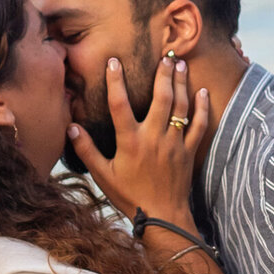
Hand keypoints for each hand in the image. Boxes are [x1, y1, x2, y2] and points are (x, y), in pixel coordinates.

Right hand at [67, 52, 210, 234]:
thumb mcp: (103, 176)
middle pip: (160, 98)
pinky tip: (202, 92)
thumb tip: (71, 127)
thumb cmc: (130, 197)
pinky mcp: (189, 151)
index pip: (120, 104)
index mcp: (130, 142)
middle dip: (162, 74)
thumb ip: (87, 150)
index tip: (114, 61)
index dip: (116, 81)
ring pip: (180, 107)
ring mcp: (174, 144)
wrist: (163, 218)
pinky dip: (202, 107)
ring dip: (181, 83)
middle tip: (165, 55)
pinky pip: (199, 125)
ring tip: (180, 64)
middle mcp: (153, 138)